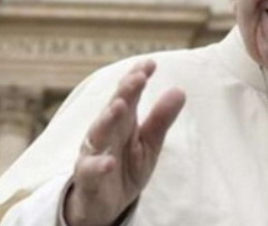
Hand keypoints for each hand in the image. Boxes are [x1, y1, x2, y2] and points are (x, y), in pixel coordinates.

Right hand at [64, 60, 185, 225]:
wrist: (102, 205)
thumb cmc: (125, 167)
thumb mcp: (148, 144)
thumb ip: (161, 119)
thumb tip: (180, 90)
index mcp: (122, 122)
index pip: (128, 95)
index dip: (137, 78)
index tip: (150, 63)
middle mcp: (105, 132)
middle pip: (114, 109)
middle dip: (125, 92)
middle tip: (137, 77)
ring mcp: (93, 154)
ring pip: (98, 133)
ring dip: (108, 119)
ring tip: (119, 106)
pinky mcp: (87, 178)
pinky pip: (90, 170)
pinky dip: (99, 166)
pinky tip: (109, 162)